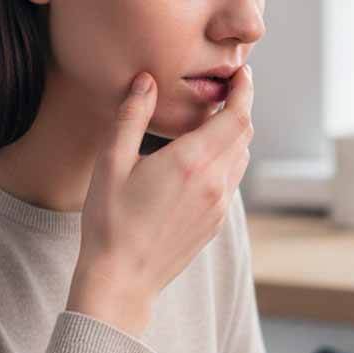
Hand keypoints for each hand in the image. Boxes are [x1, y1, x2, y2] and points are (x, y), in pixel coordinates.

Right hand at [68, 67, 254, 335]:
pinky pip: (232, 181)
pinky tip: (201, 159)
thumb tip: (146, 80)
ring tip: (211, 121)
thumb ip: (131, 116)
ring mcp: (219, 206)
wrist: (122, 278)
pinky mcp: (216, 222)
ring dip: (233, 135)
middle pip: (244, 134)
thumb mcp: (111, 162)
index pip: (236, 116)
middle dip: (238, 108)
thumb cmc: (109, 221)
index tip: (239, 73)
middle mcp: (215, 183)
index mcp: (191, 163)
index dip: (243, 90)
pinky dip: (226, 160)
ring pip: (240, 158)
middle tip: (224, 90)